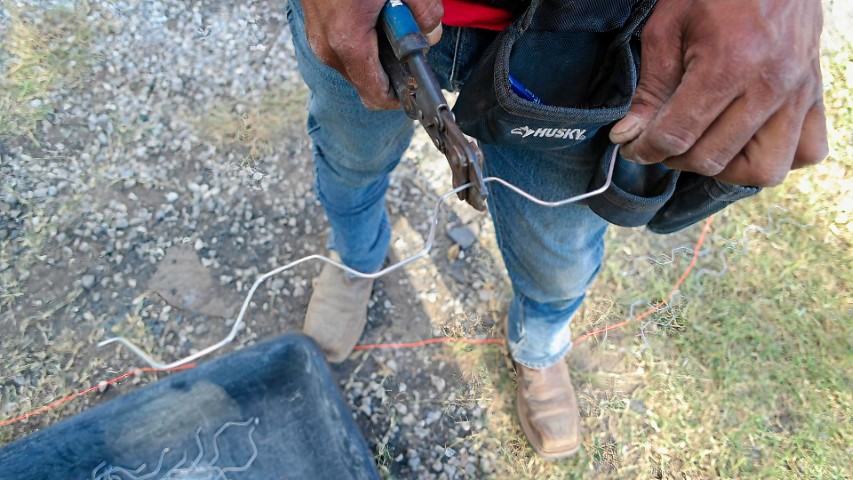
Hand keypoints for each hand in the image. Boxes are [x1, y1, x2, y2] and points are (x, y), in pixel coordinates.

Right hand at [301, 0, 442, 108]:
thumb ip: (424, 11)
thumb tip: (431, 35)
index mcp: (348, 41)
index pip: (377, 95)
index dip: (403, 97)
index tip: (419, 87)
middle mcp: (328, 47)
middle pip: (368, 83)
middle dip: (393, 70)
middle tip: (409, 41)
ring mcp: (318, 37)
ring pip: (356, 66)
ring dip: (378, 53)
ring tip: (392, 22)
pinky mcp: (316, 27)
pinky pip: (344, 49)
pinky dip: (364, 41)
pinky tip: (374, 17)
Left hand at [610, 0, 827, 186]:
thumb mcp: (669, 27)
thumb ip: (651, 86)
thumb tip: (629, 134)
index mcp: (728, 64)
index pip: (677, 135)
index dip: (645, 149)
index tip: (633, 146)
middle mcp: (769, 86)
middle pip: (713, 158)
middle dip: (676, 158)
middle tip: (664, 139)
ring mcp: (799, 93)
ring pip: (765, 169)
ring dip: (727, 167)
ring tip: (706, 143)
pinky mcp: (817, 94)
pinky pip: (807, 151)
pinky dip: (777, 156)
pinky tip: (747, 140)